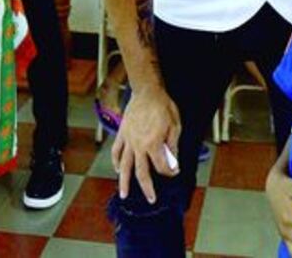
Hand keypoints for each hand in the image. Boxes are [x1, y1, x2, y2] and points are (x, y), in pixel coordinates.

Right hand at [111, 85, 180, 203]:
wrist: (147, 91)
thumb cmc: (164, 107)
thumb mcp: (175, 127)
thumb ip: (173, 147)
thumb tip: (173, 163)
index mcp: (153, 144)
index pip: (161, 166)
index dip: (169, 172)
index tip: (174, 171)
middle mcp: (139, 145)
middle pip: (141, 172)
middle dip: (147, 188)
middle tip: (150, 199)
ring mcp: (128, 140)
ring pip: (125, 165)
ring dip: (125, 181)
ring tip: (124, 194)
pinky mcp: (122, 133)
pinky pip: (117, 151)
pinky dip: (116, 161)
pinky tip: (118, 169)